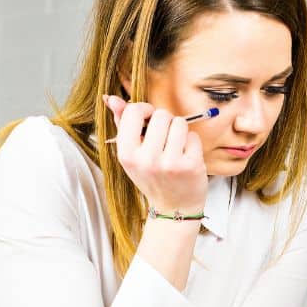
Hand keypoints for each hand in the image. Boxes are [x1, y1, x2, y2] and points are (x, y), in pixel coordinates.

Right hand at [103, 94, 207, 214]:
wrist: (174, 208)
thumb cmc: (152, 176)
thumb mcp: (132, 154)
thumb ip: (122, 124)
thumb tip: (112, 98)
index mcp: (126, 155)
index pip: (133, 112)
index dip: (144, 110)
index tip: (149, 119)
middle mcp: (146, 160)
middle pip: (161, 115)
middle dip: (165, 122)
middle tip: (164, 140)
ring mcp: (170, 163)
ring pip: (180, 123)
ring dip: (180, 131)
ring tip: (175, 148)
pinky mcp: (191, 166)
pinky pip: (193, 136)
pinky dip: (192, 143)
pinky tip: (186, 158)